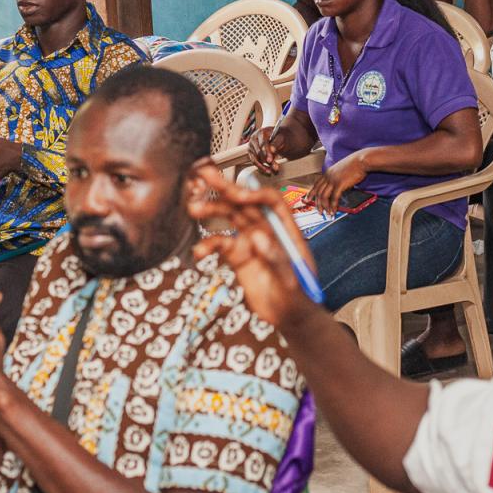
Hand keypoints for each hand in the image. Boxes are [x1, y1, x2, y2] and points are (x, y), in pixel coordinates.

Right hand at [190, 164, 319, 329]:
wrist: (288, 318)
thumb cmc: (299, 299)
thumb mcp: (292, 282)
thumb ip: (276, 260)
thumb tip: (259, 239)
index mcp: (286, 230)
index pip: (271, 202)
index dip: (254, 194)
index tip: (237, 197)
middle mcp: (268, 231)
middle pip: (246, 203)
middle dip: (226, 188)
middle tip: (205, 174)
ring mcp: (251, 242)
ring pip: (230, 218)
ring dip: (212, 210)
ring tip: (193, 208)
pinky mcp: (239, 256)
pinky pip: (221, 244)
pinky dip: (208, 245)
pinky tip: (200, 252)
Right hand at [247, 127, 282, 175]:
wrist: (277, 138)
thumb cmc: (279, 138)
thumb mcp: (281, 138)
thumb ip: (276, 143)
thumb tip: (272, 150)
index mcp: (261, 132)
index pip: (262, 144)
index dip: (266, 153)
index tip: (270, 160)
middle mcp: (254, 138)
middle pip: (258, 152)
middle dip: (267, 161)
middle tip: (275, 167)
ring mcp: (251, 146)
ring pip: (255, 159)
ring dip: (264, 166)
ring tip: (274, 170)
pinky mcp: (251, 153)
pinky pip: (254, 162)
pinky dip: (261, 167)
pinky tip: (268, 171)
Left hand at [305, 151, 368, 214]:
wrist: (361, 160)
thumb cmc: (354, 164)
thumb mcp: (341, 170)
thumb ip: (336, 177)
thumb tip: (336, 187)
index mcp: (327, 172)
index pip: (316, 184)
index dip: (311, 193)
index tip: (307, 199)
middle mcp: (328, 176)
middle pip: (318, 192)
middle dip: (317, 204)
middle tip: (319, 211)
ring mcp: (333, 180)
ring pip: (324, 196)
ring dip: (324, 207)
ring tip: (327, 213)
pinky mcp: (340, 184)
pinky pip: (334, 198)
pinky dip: (333, 206)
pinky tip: (334, 210)